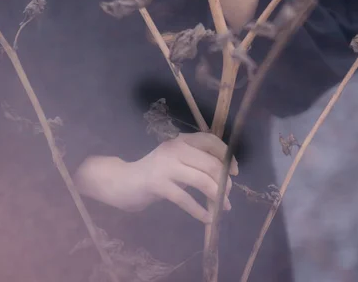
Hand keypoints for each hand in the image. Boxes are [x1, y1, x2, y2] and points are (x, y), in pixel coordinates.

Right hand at [75, 132, 238, 224]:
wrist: (122, 182)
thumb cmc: (155, 173)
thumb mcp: (177, 162)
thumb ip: (196, 164)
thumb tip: (224, 176)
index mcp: (181, 140)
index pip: (210, 140)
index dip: (226, 156)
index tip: (235, 172)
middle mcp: (175, 148)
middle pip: (210, 163)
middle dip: (224, 182)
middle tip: (228, 197)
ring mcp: (166, 165)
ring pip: (202, 180)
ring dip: (216, 196)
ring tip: (223, 209)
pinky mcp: (158, 183)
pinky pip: (185, 198)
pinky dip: (199, 210)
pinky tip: (207, 219)